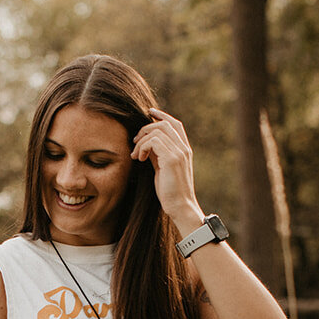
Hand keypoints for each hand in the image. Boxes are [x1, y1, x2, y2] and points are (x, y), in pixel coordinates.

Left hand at [132, 108, 203, 230]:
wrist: (180, 206)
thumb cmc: (170, 191)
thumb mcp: (162, 168)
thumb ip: (157, 154)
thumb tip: (145, 143)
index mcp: (184, 149)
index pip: (175, 124)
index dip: (162, 115)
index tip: (149, 112)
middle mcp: (184, 148)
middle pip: (164, 124)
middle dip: (145, 128)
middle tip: (134, 141)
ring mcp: (179, 152)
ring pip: (157, 131)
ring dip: (141, 140)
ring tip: (136, 154)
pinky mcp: (172, 159)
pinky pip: (153, 141)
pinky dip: (142, 147)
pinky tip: (139, 158)